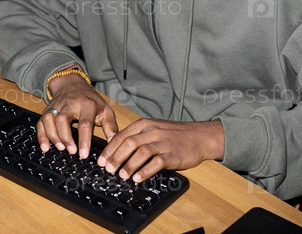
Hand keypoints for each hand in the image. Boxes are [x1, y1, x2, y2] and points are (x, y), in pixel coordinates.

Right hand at [37, 74, 118, 158]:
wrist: (72, 83)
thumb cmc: (90, 100)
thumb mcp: (105, 110)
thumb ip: (110, 127)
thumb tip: (114, 145)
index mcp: (87, 104)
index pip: (85, 123)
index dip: (84, 140)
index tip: (83, 154)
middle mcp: (70, 104)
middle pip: (63, 119)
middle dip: (65, 137)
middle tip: (71, 151)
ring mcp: (57, 106)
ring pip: (49, 119)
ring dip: (52, 135)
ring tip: (60, 148)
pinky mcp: (47, 110)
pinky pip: (41, 121)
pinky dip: (41, 135)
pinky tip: (45, 147)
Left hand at [97, 119, 223, 182]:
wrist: (199, 136)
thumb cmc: (174, 134)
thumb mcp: (154, 128)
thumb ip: (137, 136)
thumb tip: (116, 148)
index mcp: (144, 124)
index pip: (122, 135)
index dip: (110, 149)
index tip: (101, 161)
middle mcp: (152, 132)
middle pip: (129, 143)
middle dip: (116, 158)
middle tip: (108, 169)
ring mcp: (162, 142)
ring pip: (141, 152)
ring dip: (129, 165)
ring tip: (122, 176)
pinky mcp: (172, 154)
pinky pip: (156, 162)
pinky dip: (145, 171)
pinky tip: (138, 178)